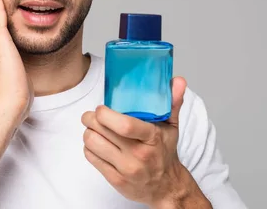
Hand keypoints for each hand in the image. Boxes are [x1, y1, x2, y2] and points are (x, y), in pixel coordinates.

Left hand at [82, 77, 202, 206]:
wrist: (166, 187)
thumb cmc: (165, 153)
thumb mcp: (172, 127)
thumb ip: (172, 102)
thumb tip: (177, 80)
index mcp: (152, 138)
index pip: (125, 125)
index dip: (105, 114)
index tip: (101, 108)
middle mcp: (138, 155)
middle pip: (101, 130)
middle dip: (91, 118)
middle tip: (92, 115)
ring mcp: (126, 169)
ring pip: (92, 143)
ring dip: (88, 132)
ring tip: (94, 128)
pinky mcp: (115, 180)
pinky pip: (91, 158)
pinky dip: (89, 147)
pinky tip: (97, 144)